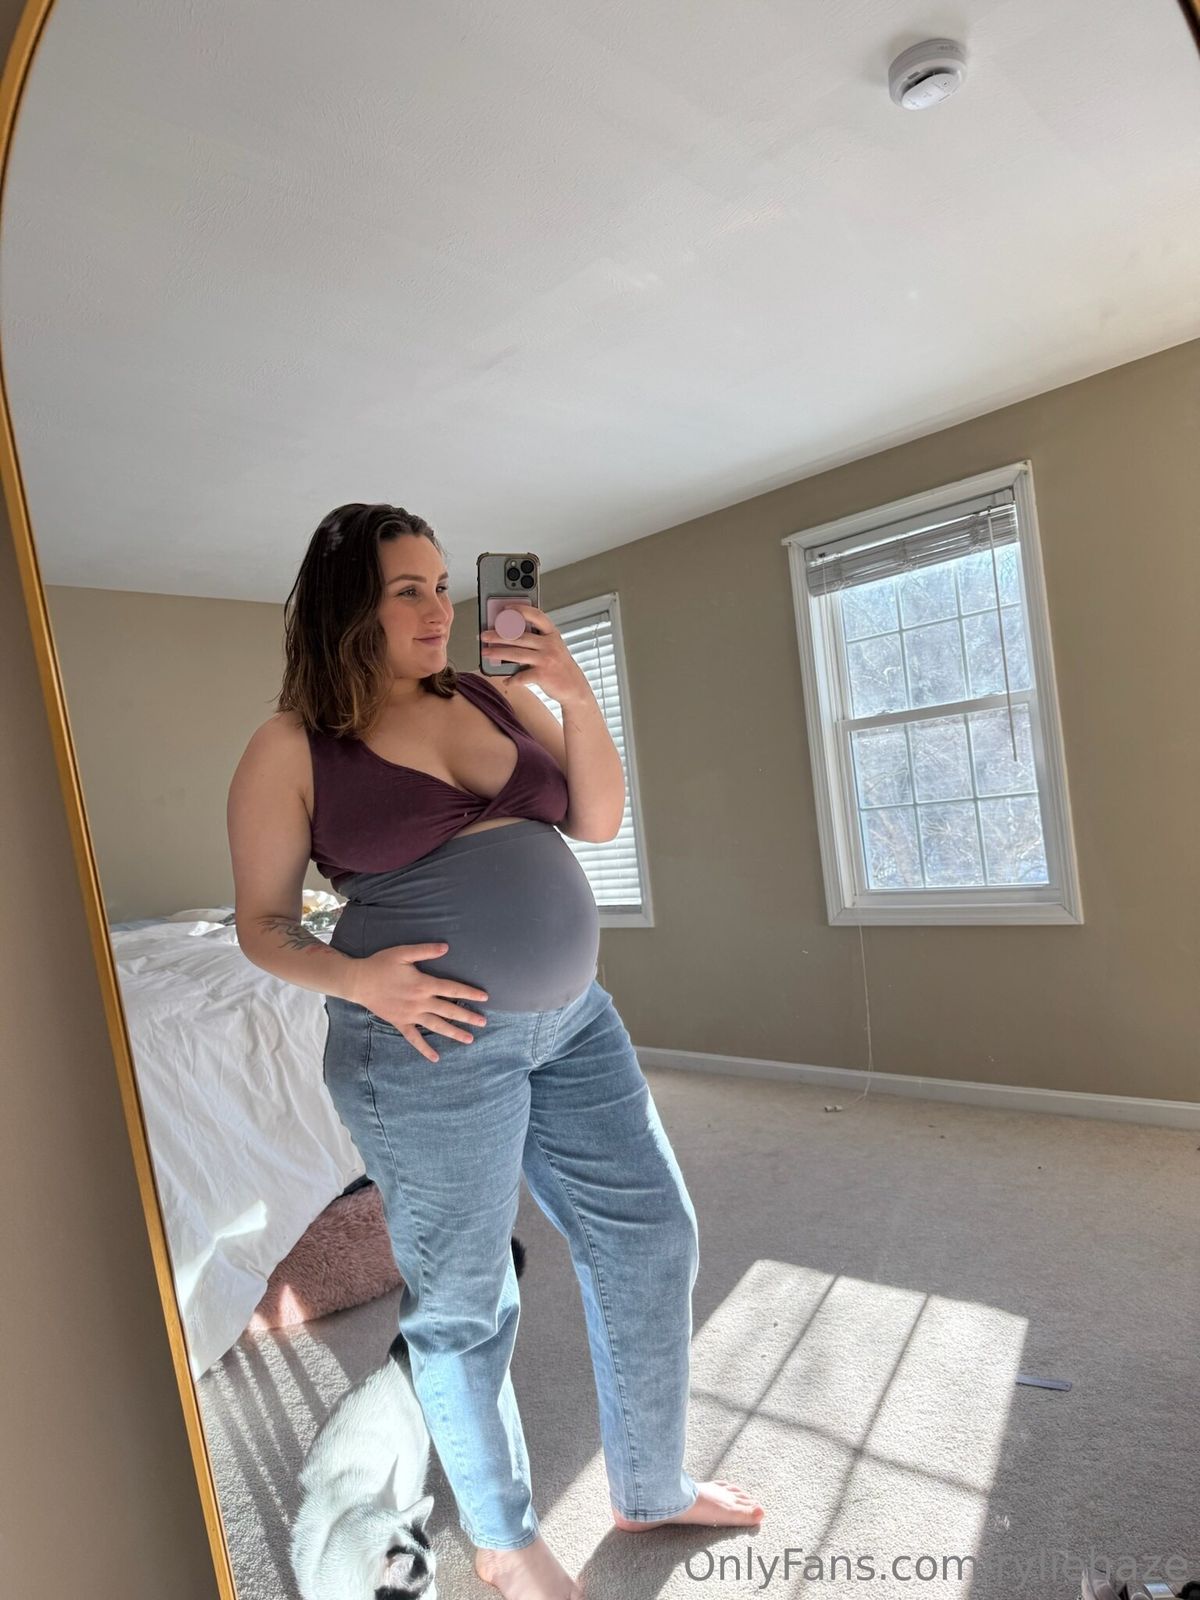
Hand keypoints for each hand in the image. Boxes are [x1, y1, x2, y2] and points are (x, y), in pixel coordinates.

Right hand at [347, 943, 488, 1062]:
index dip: (469, 993)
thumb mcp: (403, 953)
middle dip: (467, 1016)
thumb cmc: (381, 964)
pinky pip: (414, 1039)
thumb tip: (446, 948)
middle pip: (448, 1010)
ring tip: (469, 1039)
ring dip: (453, 1033)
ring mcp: (410, 1015)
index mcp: (423, 984)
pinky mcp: (400, 1023)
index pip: (452, 989)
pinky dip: (425, 1049)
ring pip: (436, 1026)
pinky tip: (436, 1058)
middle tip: (483, 1022)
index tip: (484, 998)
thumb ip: (425, 951)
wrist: (359, 982)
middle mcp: (420, 1002)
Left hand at [479, 604, 589, 703]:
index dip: (521, 609)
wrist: (575, 687)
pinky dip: (512, 679)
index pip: (536, 615)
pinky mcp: (543, 675)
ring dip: (498, 653)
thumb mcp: (554, 647)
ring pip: (516, 654)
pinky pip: (521, 676)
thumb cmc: (560, 666)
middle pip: (519, 636)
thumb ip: (537, 639)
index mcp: (552, 634)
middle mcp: (550, 644)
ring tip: (485, 652)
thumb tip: (509, 634)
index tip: (506, 608)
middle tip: (484, 635)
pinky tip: (506, 679)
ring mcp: (546, 660)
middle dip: (498, 635)